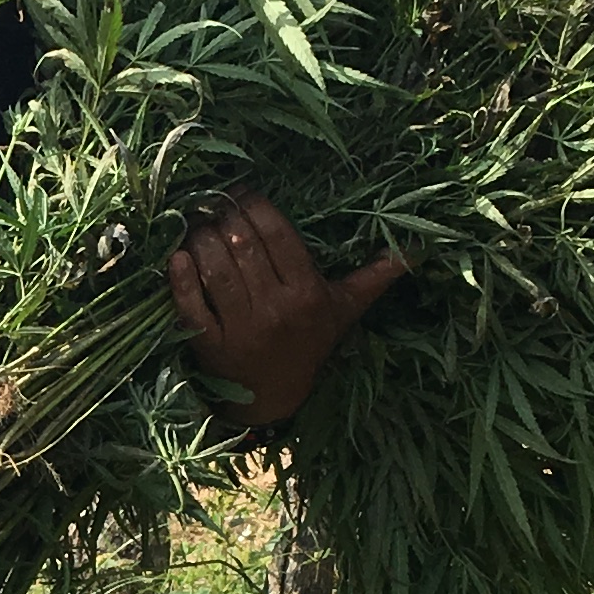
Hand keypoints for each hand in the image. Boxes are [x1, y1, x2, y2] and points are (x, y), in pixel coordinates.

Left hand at [165, 198, 403, 425]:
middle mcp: (274, 310)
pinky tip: (177, 256)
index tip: (243, 194)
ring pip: (215, 270)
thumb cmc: (310, 345)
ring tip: (197, 225)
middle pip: (243, 247)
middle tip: (213, 204)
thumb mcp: (345, 311)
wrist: (274, 400)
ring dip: (201, 240)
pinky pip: (190, 305)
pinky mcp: (209, 346)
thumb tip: (416, 249)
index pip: (279, 237)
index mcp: (306, 295)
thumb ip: (376, 277)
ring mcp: (240, 329)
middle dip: (224, 218)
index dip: (257, 208)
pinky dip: (180, 278)